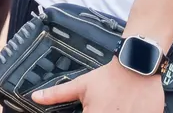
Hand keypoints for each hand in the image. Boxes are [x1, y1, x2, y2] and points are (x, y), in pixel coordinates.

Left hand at [33, 57, 163, 112]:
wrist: (137, 65)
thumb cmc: (107, 77)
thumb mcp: (81, 85)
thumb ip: (58, 95)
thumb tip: (35, 97)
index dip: (88, 112)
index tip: (90, 108)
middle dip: (103, 110)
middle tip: (106, 103)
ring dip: (116, 110)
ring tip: (118, 103)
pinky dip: (132, 112)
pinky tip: (129, 106)